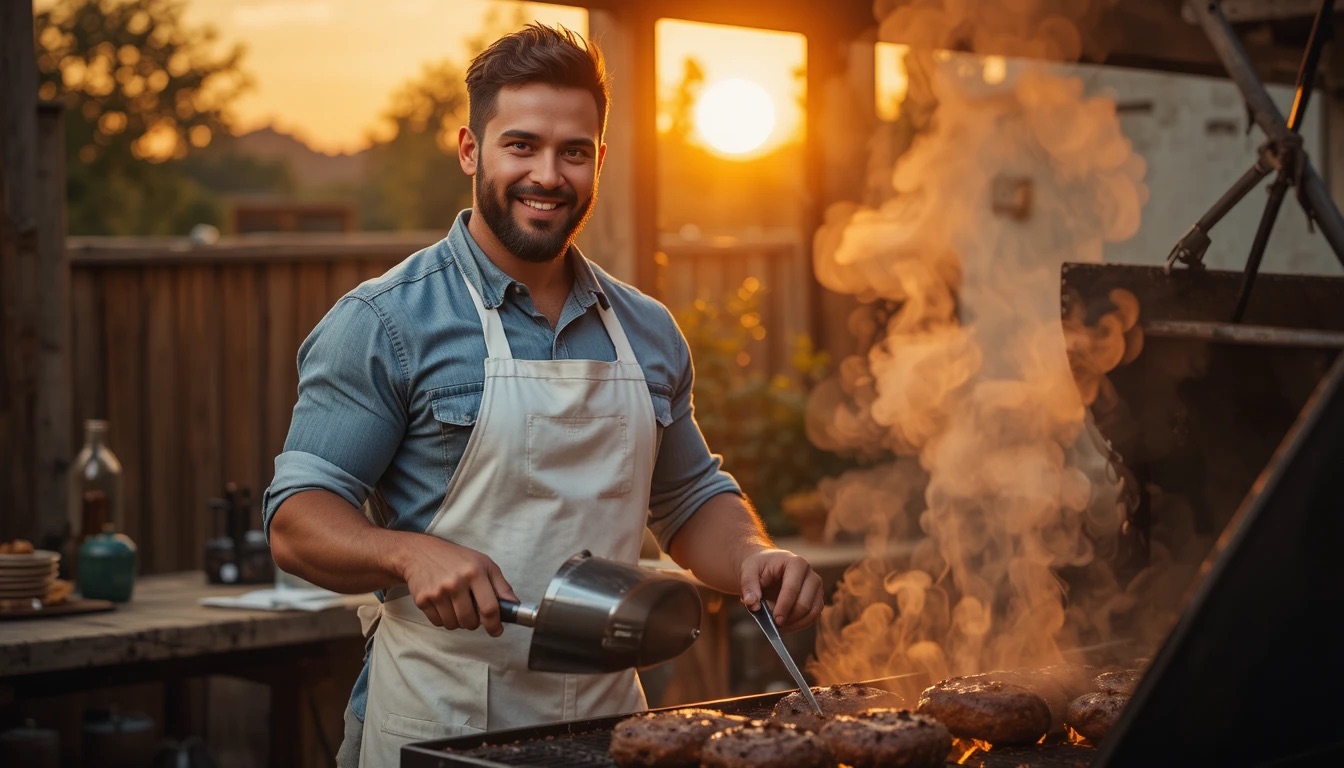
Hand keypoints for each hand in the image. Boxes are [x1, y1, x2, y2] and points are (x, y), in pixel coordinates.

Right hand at [399, 536, 518, 635]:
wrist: (420, 552)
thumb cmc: (456, 558)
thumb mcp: (484, 564)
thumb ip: (501, 586)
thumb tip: (514, 606)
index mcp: (475, 572)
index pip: (489, 608)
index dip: (495, 624)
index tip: (497, 630)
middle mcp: (456, 582)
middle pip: (470, 621)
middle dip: (474, 623)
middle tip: (473, 613)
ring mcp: (437, 592)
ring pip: (454, 625)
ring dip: (458, 622)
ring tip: (457, 605)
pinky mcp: (422, 599)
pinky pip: (438, 623)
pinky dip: (444, 619)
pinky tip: (444, 604)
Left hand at [738, 548, 822, 632]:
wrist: (766, 567)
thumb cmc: (759, 567)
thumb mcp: (748, 571)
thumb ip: (749, 586)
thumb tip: (752, 603)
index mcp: (796, 563)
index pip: (793, 588)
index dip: (784, 606)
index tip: (775, 619)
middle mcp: (811, 574)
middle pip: (805, 602)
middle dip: (790, 617)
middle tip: (775, 624)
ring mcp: (816, 587)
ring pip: (813, 611)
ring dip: (796, 623)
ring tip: (779, 626)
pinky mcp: (816, 598)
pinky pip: (814, 616)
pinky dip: (801, 624)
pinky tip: (786, 626)